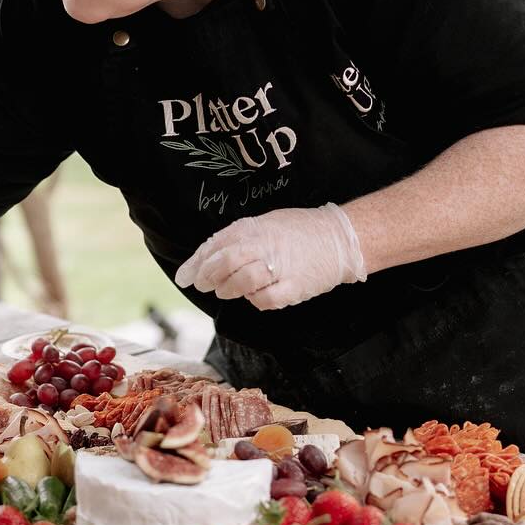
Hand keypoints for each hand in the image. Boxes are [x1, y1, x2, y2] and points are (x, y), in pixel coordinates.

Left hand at [174, 202, 367, 310]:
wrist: (339, 238)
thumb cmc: (299, 231)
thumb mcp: (266, 223)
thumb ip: (238, 238)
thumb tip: (206, 256)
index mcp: (257, 227)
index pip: (217, 244)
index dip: (196, 263)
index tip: (184, 276)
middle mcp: (267, 245)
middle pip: (226, 262)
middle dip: (207, 277)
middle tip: (202, 284)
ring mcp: (282, 267)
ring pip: (242, 283)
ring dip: (227, 290)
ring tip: (224, 291)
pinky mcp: (295, 287)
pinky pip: (265, 299)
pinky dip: (254, 300)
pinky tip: (254, 295)